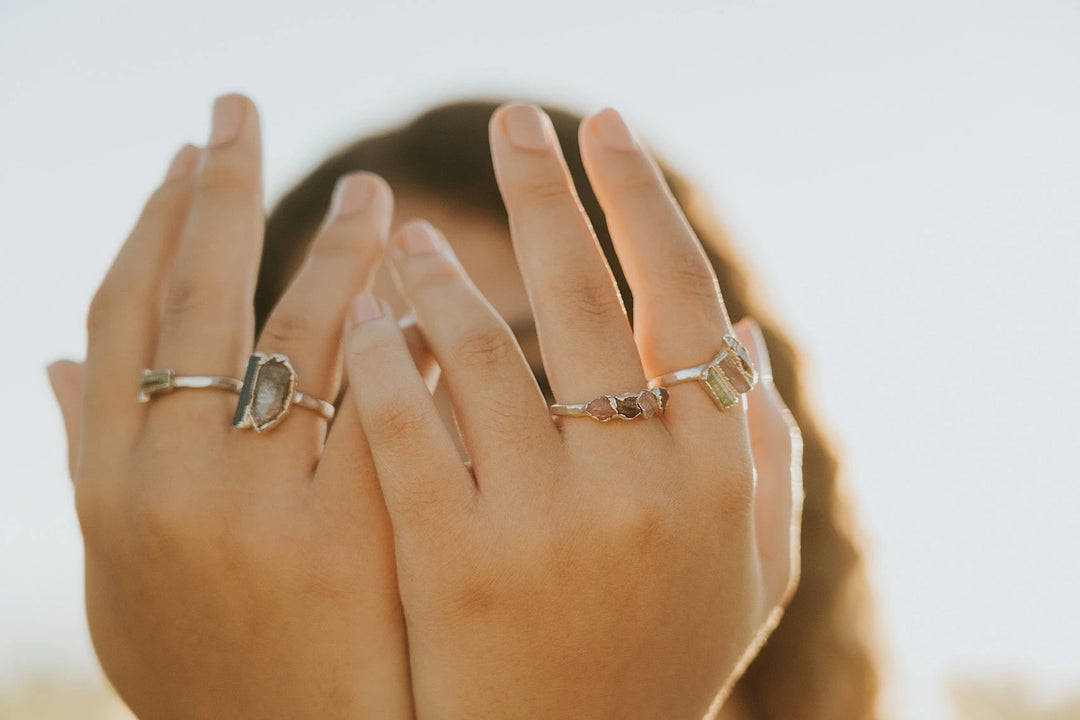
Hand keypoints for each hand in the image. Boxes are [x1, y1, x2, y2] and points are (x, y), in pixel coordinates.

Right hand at [57, 94, 417, 718]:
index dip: (152, 225)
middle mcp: (164, 475)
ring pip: (293, 324)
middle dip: (216, 185)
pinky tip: (422, 283)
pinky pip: (373, 392)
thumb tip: (49, 362)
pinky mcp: (342, 527)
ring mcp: (251, 501)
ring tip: (371, 192)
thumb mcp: (122, 570)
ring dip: (330, 243)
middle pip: (193, 289)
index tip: (184, 158)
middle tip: (241, 108)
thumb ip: (87, 461)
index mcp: (105, 477)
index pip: (125, 312)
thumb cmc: (209, 668)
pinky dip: (392, 329)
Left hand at [341, 105, 801, 718]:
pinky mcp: (457, 562)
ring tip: (402, 229)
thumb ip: (764, 452)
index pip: (683, 295)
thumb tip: (747, 336)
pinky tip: (365, 318)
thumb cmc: (662, 654)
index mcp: (720, 470)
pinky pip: (408, 428)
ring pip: (483, 348)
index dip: (640, 200)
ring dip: (440, 270)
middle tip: (513, 121)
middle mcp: (646, 484)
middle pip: (588, 295)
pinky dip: (385, 357)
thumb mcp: (747, 564)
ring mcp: (549, 522)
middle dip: (546, 189)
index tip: (604, 127)